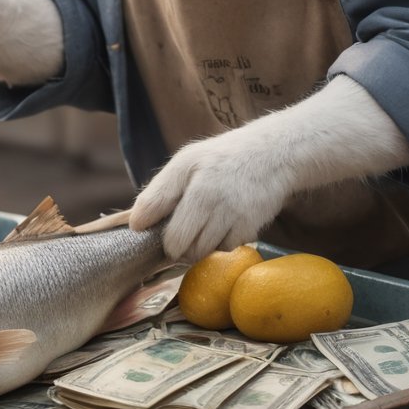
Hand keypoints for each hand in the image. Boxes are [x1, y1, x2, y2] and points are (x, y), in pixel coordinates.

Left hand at [128, 130, 291, 262]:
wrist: (272, 154)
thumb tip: (135, 225)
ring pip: (203, 253)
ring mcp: (235, 217)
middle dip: (177, 246)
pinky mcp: (251, 229)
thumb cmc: (220, 159)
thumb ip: (158, 193)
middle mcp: (213, 201)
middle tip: (182, 230)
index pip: (166, 229)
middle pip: (182, 248)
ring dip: (199, 246)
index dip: (157, 235)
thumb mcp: (185, 162)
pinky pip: (226, 250)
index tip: (157, 229)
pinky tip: (225, 224)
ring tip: (204, 224)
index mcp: (192, 183)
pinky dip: (221, 244)